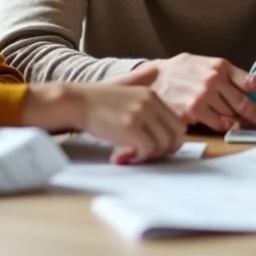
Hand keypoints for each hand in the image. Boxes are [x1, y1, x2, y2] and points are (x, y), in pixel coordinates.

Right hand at [22, 83, 184, 163]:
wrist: (77, 102)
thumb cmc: (99, 106)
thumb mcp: (130, 100)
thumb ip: (148, 113)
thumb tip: (164, 138)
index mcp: (153, 96)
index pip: (178, 125)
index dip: (169, 142)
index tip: (154, 149)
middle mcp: (151, 103)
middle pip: (175, 136)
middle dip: (162, 152)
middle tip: (143, 156)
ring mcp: (142, 114)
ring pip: (162, 145)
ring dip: (147, 157)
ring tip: (128, 155)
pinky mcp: (131, 126)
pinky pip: (147, 150)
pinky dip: (137, 158)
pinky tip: (121, 156)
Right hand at [141, 54, 255, 132]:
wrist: (152, 78)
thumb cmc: (180, 72)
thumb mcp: (203, 64)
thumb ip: (224, 76)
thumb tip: (249, 91)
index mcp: (220, 66)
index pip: (250, 80)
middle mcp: (214, 80)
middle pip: (245, 102)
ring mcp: (204, 96)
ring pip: (232, 115)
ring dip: (243, 122)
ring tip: (252, 127)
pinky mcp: (194, 111)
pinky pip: (218, 124)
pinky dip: (227, 127)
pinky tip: (231, 128)